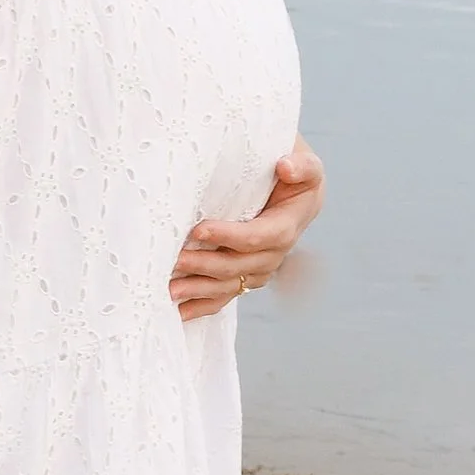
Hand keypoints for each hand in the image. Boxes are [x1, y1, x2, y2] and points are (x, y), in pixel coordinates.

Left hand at [170, 137, 324, 320]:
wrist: (288, 181)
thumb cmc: (290, 164)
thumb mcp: (305, 161)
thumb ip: (302, 165)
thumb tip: (285, 167)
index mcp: (290, 223)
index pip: (260, 236)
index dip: (231, 236)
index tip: (199, 230)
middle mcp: (277, 250)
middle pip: (241, 265)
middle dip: (206, 264)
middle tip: (174, 260)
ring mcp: (262, 266)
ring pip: (231, 285)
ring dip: (200, 289)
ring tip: (169, 290)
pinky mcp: (246, 274)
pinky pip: (225, 294)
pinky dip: (202, 305)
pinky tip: (178, 313)